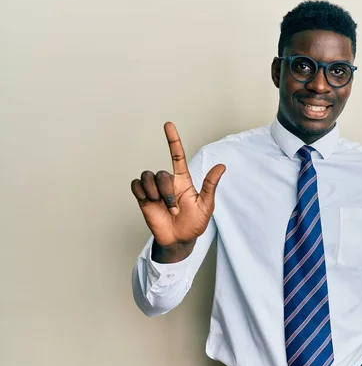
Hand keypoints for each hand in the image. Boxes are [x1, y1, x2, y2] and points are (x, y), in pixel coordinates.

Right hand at [131, 122, 225, 247]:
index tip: (168, 125)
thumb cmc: (194, 223)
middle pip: (161, 173)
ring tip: (163, 207)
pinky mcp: (143, 198)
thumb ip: (210, 185)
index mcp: (183, 180)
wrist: (179, 240)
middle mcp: (168, 182)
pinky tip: (149, 201)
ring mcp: (154, 190)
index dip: (173, 140)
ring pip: (147, 177)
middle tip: (174, 209)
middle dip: (166, 192)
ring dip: (155, 194)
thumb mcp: (206, 205)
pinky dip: (141, 192)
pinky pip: (136, 185)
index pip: (177, 155)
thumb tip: (221, 167)